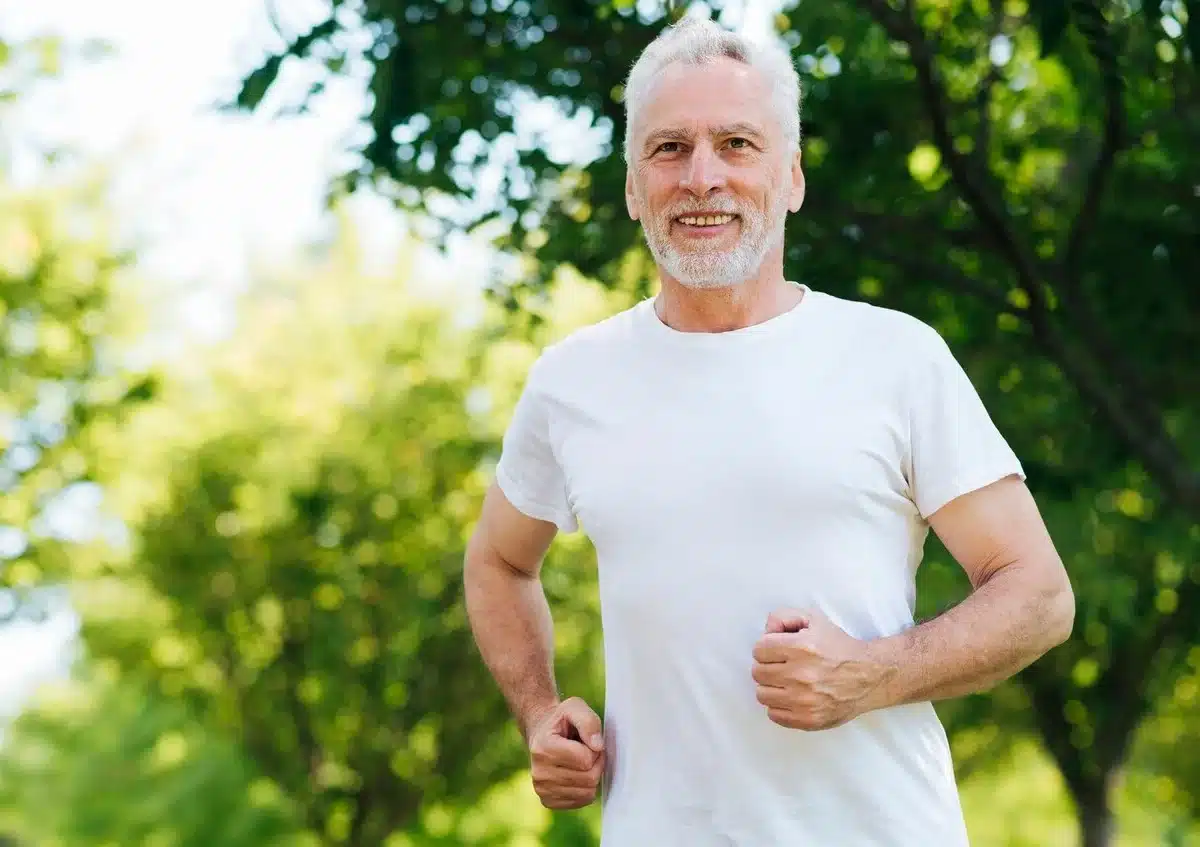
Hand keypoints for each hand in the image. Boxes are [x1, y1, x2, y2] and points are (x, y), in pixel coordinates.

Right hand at [526, 697, 605, 809]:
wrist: (541, 734)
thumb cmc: (561, 721)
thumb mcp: (574, 707)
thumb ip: (588, 722)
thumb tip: (598, 746)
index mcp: (543, 748)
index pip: (585, 759)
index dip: (594, 748)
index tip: (586, 740)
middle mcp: (539, 773)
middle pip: (589, 778)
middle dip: (596, 763)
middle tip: (587, 750)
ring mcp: (542, 789)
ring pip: (588, 792)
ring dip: (592, 775)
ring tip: (580, 761)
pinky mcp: (548, 801)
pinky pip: (582, 801)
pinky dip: (586, 788)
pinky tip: (576, 773)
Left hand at [751, 608, 893, 730]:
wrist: (869, 676)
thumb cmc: (839, 647)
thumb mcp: (814, 620)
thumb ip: (784, 617)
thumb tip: (766, 630)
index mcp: (801, 647)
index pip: (759, 649)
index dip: (766, 647)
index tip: (777, 650)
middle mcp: (801, 675)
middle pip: (758, 672)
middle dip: (767, 666)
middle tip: (782, 666)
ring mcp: (804, 701)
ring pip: (762, 694)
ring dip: (771, 687)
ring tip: (786, 682)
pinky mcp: (808, 720)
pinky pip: (774, 714)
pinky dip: (779, 706)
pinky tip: (792, 697)